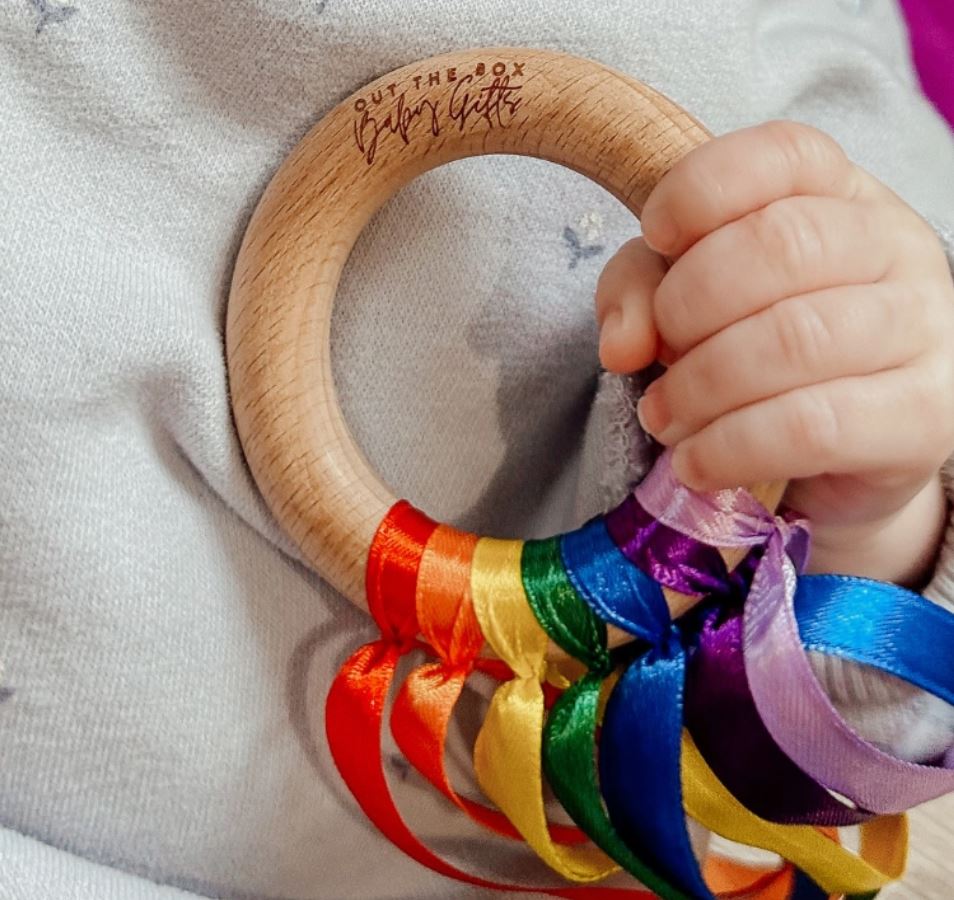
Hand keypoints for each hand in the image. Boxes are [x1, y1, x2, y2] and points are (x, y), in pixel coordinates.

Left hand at [595, 121, 953, 586]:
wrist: (838, 452)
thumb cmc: (754, 352)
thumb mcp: (683, 301)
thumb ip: (639, 292)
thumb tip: (622, 344)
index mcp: (841, 195)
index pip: (784, 154)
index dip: (702, 188)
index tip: (655, 234)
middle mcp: (896, 248)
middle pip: (781, 245)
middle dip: (688, 306)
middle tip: (660, 357)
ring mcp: (924, 329)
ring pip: (795, 340)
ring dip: (702, 387)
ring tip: (666, 416)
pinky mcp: (924, 417)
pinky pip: (813, 425)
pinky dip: (731, 447)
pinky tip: (696, 462)